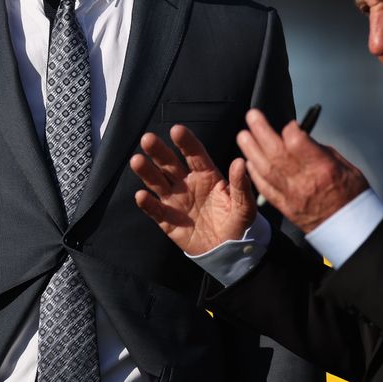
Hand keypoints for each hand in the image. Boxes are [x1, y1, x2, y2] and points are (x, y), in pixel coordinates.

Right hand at [131, 124, 257, 255]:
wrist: (227, 251)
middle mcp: (187, 183)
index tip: (177, 130)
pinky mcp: (167, 220)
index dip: (186, 142)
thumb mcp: (245, 206)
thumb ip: (241, 185)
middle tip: (148, 139)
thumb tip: (239, 162)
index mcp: (206, 175)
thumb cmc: (238, 224)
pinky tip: (141, 195)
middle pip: (170, 164)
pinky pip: (155, 210)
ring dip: (147, 171)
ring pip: (157, 182)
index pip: (194, 154)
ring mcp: (175, 200)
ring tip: (137, 161)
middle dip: (159, 151)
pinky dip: (147, 203)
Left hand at [237, 108, 367, 232]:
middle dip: (261, 132)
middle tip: (252, 117)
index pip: (297, 143)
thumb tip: (302, 138)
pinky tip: (248, 162)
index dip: (289, 129)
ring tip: (243, 136)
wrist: (349, 229)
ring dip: (251, 151)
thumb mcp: (346, 166)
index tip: (288, 123)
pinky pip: (264, 188)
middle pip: (276, 153)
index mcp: (323, 169)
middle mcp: (304, 181)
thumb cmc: (352, 196)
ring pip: (265, 169)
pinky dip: (254, 174)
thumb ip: (320, 152)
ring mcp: (291, 195)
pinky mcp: (285, 207)